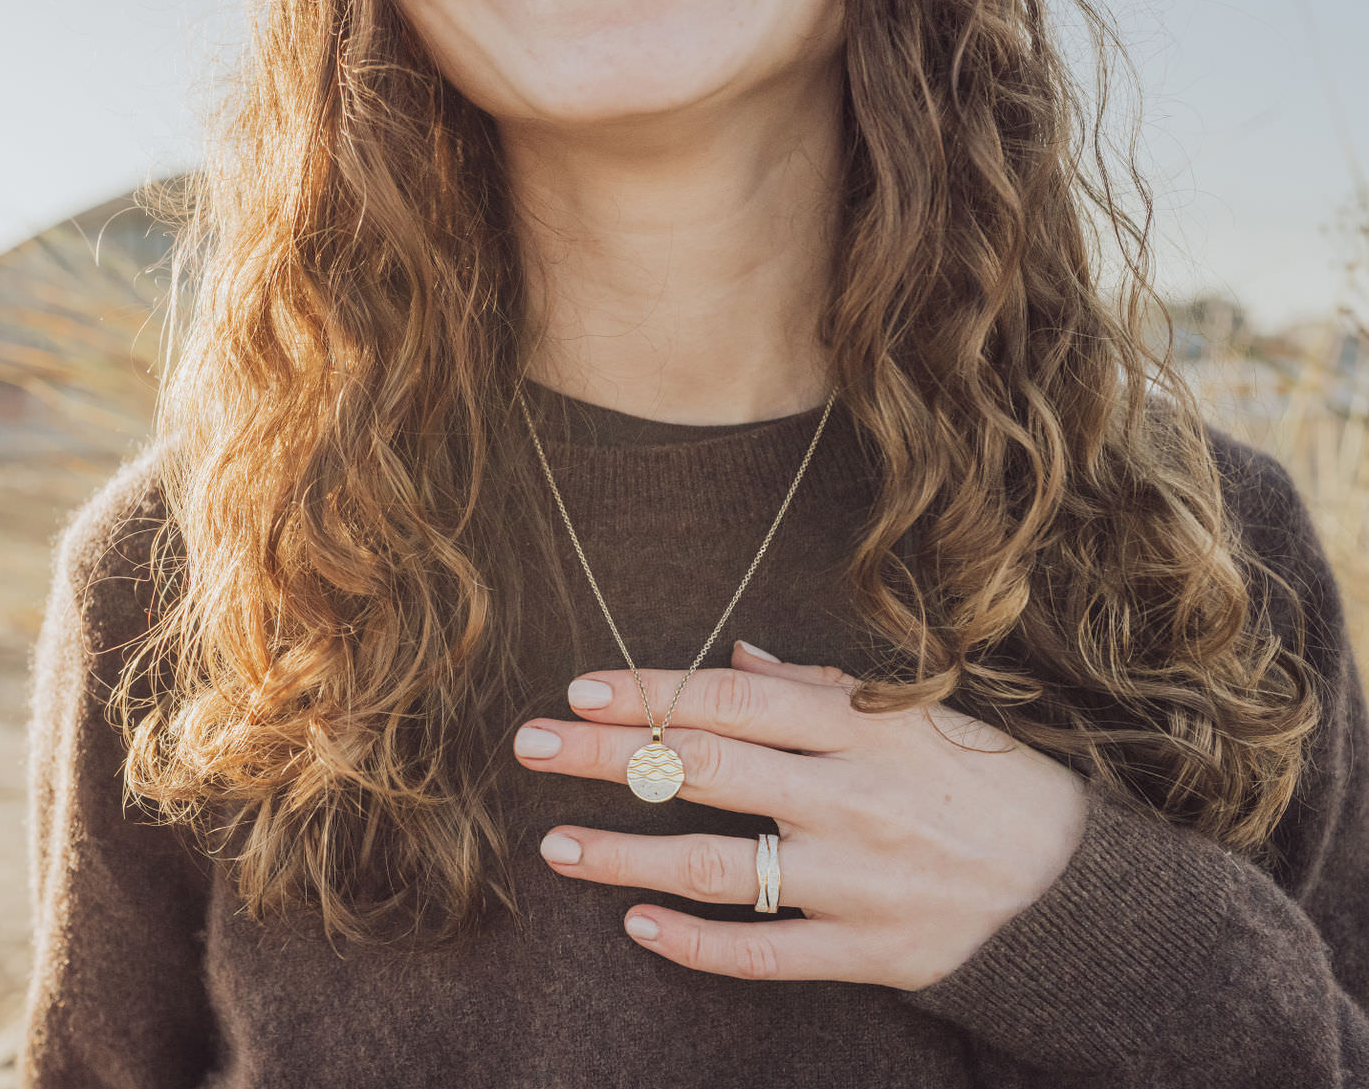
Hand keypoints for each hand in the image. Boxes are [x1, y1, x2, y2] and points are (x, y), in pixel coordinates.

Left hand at [510, 640, 1089, 989]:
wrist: (1081, 893)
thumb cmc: (986, 783)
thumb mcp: (920, 713)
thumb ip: (824, 689)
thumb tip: (738, 659)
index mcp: (864, 727)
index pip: (731, 700)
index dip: (650, 692)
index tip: (580, 689)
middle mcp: (853, 798)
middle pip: (703, 769)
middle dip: (605, 756)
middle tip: (530, 747)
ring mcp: (857, 880)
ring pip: (718, 867)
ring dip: (625, 856)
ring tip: (556, 846)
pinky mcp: (869, 953)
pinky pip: (764, 953)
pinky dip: (695, 943)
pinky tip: (637, 925)